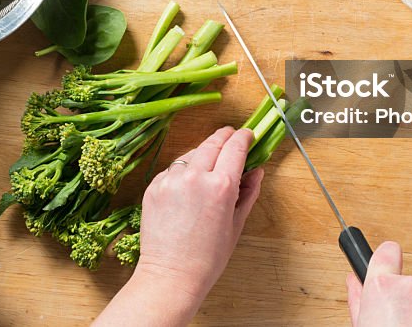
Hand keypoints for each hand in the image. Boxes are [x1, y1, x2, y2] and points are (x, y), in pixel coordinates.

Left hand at [137, 126, 262, 299]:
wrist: (171, 276)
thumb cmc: (208, 257)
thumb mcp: (236, 224)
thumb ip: (249, 192)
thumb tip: (257, 170)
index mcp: (221, 186)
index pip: (236, 147)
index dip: (244, 137)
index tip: (247, 135)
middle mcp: (195, 176)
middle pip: (213, 142)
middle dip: (224, 137)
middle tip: (231, 137)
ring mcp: (171, 179)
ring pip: (191, 153)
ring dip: (203, 153)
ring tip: (209, 166)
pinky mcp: (154, 186)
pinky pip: (173, 168)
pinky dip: (183, 170)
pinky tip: (188, 185)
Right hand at [347, 241, 411, 326]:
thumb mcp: (360, 323)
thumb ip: (357, 297)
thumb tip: (352, 281)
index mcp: (382, 284)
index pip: (387, 250)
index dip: (386, 257)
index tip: (385, 262)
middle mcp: (409, 285)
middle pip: (405, 281)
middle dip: (401, 297)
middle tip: (393, 319)